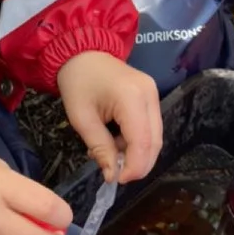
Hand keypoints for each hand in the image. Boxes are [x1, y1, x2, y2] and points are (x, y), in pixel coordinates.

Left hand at [55, 49, 164, 182]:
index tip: (117, 181)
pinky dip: (137, 141)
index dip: (134, 166)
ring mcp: (153, 94)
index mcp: (132, 98)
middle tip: (116, 176)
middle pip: (155, 141)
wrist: (83, 53)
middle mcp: (150, 95)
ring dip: (138, 154)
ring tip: (112, 157)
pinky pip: (150, 126)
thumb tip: (113, 176)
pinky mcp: (151, 95)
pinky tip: (117, 143)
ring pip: (155, 135)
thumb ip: (100, 148)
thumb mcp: (82, 119)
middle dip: (139, 164)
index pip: (143, 141)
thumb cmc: (78, 84)